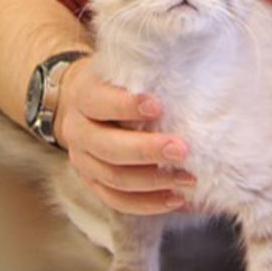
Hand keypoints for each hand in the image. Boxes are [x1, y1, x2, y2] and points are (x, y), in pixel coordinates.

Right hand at [55, 56, 194, 213]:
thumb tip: (194, 68)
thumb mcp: (124, 67)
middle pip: (107, 147)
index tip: (158, 106)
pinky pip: (117, 200)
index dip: (126, 106)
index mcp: (83, 95)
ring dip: (153, 181)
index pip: (99, 102)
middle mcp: (77, 130)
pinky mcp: (92, 182)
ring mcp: (82, 160)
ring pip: (113, 178)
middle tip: (181, 149)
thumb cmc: (118, 81)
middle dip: (146, 150)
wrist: (83, 102)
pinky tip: (176, 199)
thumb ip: (146, 71)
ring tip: (187, 178)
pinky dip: (148, 203)